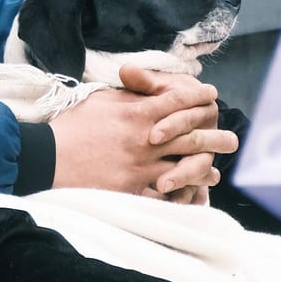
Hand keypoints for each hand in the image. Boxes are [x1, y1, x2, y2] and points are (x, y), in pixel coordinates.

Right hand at [49, 64, 237, 199]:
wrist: (49, 158)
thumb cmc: (72, 127)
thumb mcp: (100, 100)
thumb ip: (127, 94)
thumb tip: (143, 85)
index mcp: (137, 113)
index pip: (177, 101)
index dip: (198, 97)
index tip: (211, 96)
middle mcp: (145, 139)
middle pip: (190, 135)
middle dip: (214, 135)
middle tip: (232, 138)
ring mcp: (141, 166)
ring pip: (184, 166)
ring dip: (204, 168)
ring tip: (217, 170)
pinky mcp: (132, 189)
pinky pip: (164, 195)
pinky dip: (180, 195)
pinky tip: (191, 196)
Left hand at [120, 65, 230, 202]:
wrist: (158, 119)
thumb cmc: (156, 98)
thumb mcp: (151, 88)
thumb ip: (141, 81)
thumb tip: (126, 71)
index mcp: (200, 104)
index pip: (189, 114)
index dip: (172, 125)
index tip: (152, 136)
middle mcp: (208, 128)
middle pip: (198, 142)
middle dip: (179, 152)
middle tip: (157, 166)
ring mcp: (204, 152)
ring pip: (202, 167)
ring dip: (184, 178)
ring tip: (161, 187)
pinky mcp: (197, 173)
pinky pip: (195, 187)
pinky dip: (183, 196)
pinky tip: (167, 203)